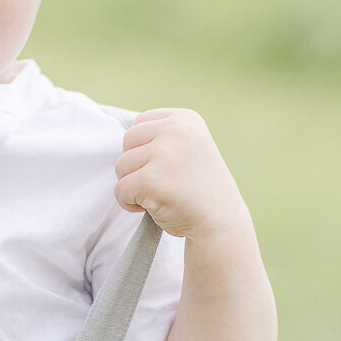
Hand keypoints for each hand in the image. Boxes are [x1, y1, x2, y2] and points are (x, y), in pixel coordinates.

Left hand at [114, 108, 246, 241]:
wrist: (220, 221)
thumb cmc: (198, 188)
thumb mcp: (186, 147)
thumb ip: (160, 137)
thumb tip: (124, 140)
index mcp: (184, 118)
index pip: (139, 124)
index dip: (144, 149)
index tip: (166, 167)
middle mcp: (175, 130)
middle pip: (127, 141)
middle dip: (136, 166)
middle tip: (161, 183)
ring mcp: (163, 154)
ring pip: (121, 166)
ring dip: (133, 186)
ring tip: (160, 194)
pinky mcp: (150, 180)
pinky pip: (120, 190)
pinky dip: (129, 203)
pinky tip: (153, 207)